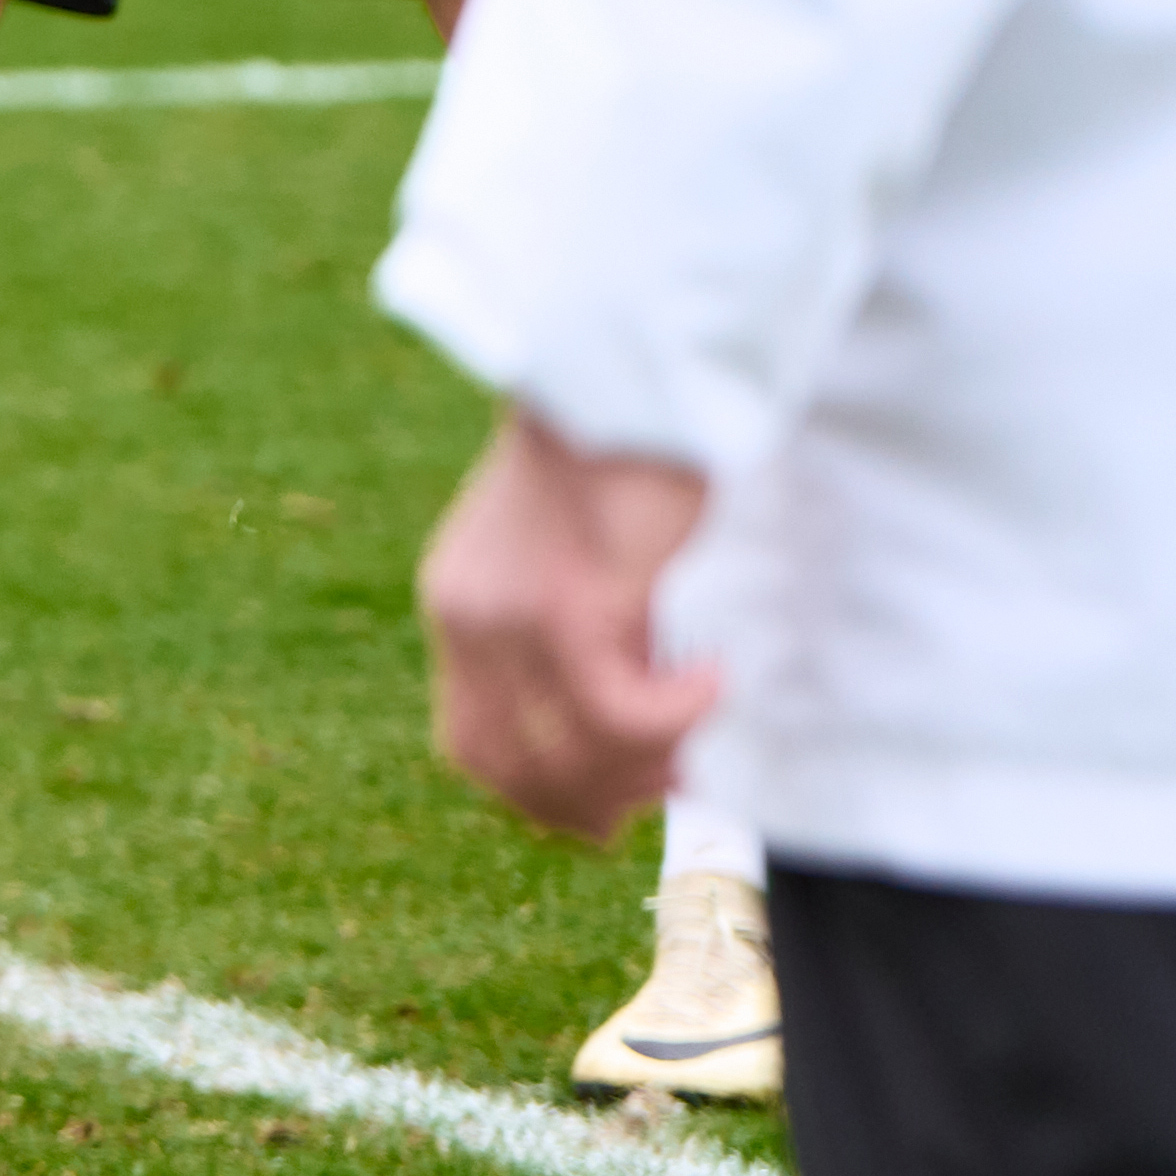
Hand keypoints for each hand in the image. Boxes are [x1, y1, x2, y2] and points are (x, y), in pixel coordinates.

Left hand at [417, 409, 722, 841]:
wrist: (623, 374)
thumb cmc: (621, 457)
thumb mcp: (577, 559)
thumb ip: (585, 634)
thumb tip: (638, 731)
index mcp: (461, 610)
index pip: (473, 746)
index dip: (542, 793)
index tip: (614, 802)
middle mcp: (470, 621)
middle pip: (511, 768)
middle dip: (592, 802)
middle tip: (672, 786)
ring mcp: (513, 617)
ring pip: (568, 752)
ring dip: (642, 767)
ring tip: (698, 740)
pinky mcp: (571, 604)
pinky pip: (617, 711)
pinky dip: (673, 716)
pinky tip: (714, 677)